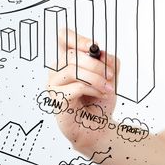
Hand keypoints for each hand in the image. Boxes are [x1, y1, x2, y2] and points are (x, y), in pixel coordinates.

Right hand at [48, 29, 119, 150]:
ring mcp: (54, 85)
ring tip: (108, 88)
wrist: (100, 127)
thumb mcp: (110, 76)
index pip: (63, 37)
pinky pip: (76, 87)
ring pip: (73, 70)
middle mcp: (56, 71)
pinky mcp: (58, 100)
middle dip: (96, 64)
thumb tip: (101, 53)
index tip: (93, 46)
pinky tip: (101, 94)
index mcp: (67, 61)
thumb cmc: (100, 101)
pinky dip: (93, 89)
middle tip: (110, 75)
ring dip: (96, 78)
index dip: (77, 38)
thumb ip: (108, 61)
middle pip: (71, 55)